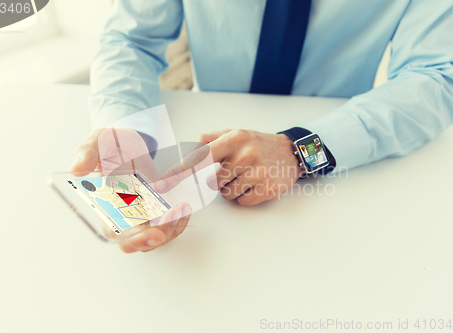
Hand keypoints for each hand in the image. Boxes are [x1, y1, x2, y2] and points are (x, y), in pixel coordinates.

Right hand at [70, 128, 191, 252]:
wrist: (129, 141)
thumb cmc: (111, 142)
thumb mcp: (98, 141)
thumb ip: (87, 154)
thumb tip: (77, 169)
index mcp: (103, 203)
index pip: (115, 231)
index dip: (133, 237)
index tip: (154, 234)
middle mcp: (119, 215)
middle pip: (136, 241)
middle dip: (157, 237)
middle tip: (173, 220)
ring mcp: (138, 215)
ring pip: (154, 237)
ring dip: (171, 228)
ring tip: (182, 208)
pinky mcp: (153, 211)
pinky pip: (166, 226)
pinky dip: (177, 222)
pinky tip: (184, 208)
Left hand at [155, 129, 302, 205]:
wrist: (290, 153)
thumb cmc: (257, 144)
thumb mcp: (235, 133)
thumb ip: (210, 139)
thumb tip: (187, 147)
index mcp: (234, 138)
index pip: (200, 157)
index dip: (179, 172)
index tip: (162, 185)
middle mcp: (246, 154)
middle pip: (212, 182)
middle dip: (218, 180)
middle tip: (235, 170)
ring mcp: (259, 172)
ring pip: (226, 194)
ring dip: (231, 189)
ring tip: (246, 176)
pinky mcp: (268, 188)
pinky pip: (242, 201)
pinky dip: (245, 196)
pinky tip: (256, 184)